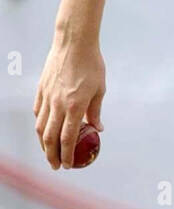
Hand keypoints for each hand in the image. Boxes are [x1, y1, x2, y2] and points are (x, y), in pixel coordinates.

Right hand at [33, 36, 105, 169]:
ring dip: (43, 143)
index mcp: (75, 106)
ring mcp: (47, 96)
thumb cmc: (92, 64)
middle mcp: (58, 104)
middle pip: (50, 137)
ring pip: (41, 126)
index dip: (66, 155)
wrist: (73, 42)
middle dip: (51, 155)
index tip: (68, 166)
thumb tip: (98, 129)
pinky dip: (40, 124)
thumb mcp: (100, 89)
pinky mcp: (41, 89)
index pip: (67, 138)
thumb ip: (96, 111)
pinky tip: (44, 129)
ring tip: (48, 152)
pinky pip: (38, 111)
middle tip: (56, 165)